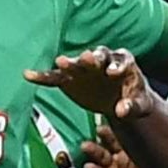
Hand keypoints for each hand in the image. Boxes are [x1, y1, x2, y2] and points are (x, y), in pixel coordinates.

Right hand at [30, 46, 156, 121]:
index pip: (121, 61)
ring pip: (76, 64)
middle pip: (98, 57)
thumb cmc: (135, 100)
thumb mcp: (139, 106)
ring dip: (69, 63)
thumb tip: (121, 111)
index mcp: (124, 63)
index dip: (117, 66)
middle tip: (88, 58)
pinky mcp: (70, 77)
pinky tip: (28, 75)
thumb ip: (131, 107)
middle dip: (92, 58)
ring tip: (61, 63)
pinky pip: (55, 76)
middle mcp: (103, 60)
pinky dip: (43, 76)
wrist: (122, 103)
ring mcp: (85, 67)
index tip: (112, 73)